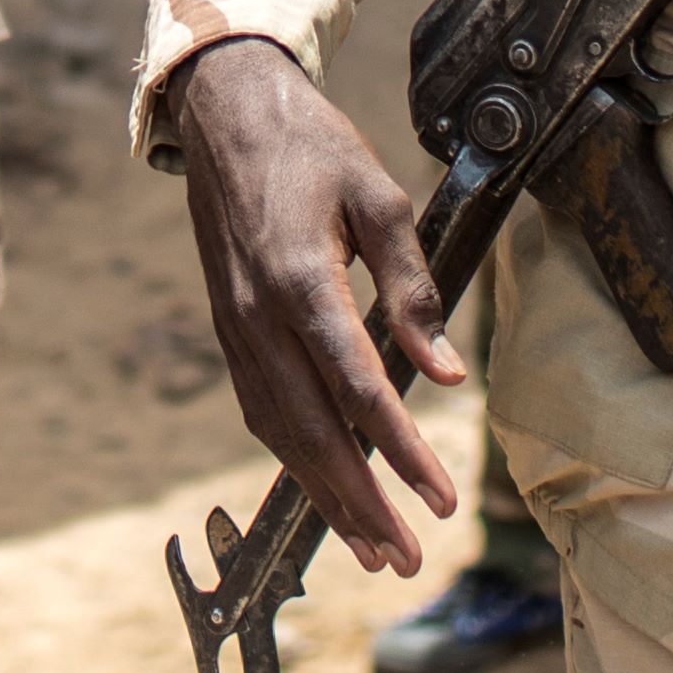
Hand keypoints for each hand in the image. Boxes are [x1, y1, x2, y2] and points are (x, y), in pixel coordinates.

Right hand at [165, 38, 461, 576]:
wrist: (227, 116)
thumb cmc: (313, 148)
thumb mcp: (380, 198)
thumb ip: (414, 287)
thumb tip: (445, 372)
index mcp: (300, 282)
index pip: (359, 390)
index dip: (402, 452)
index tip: (440, 499)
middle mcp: (259, 318)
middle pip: (314, 433)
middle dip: (361, 503)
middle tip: (404, 557)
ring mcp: (235, 328)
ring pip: (281, 433)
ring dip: (325, 496)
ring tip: (368, 545)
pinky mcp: (228, 330)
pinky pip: (260, 409)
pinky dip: (294, 458)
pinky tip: (323, 486)